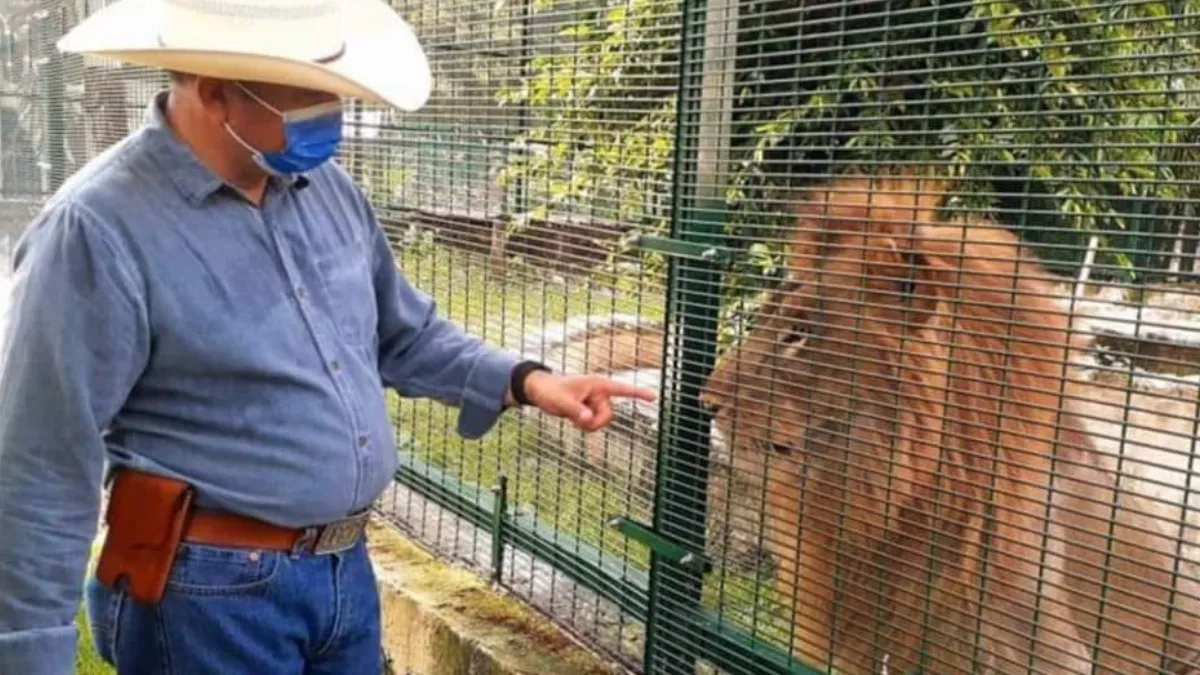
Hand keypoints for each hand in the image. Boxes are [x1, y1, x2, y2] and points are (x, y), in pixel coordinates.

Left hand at [520, 371, 656, 431]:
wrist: (540, 391)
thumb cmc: (550, 390)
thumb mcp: (561, 401)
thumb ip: (575, 410)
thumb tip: (588, 420)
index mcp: (597, 385)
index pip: (622, 389)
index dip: (638, 393)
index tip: (654, 397)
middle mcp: (599, 394)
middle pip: (608, 416)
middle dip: (594, 422)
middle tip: (577, 419)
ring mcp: (594, 403)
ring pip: (602, 422)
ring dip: (588, 425)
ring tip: (573, 416)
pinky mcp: (589, 410)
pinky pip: (594, 424)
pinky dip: (585, 426)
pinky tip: (573, 418)